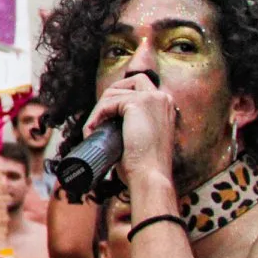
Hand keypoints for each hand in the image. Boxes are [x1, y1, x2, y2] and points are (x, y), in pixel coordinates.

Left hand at [84, 74, 175, 193]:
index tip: (106, 116)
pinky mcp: (138, 102)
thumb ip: (134, 123)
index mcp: (166, 106)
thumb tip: (108, 120)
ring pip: (114, 92)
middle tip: (98, 119)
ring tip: (92, 130)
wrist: (150, 176)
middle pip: (128, 82)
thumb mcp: (143, 137)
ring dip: (98, 110)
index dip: (120, 97)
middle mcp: (163, 98)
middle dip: (109, 96)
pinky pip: (107, 103)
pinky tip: (91, 130)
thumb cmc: (144, 165)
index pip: (140, 87)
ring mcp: (152, 98)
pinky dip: (95, 116)